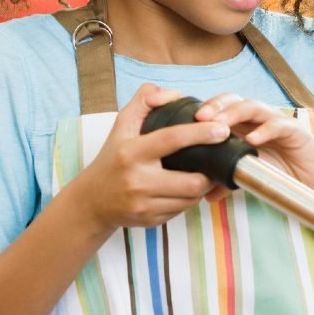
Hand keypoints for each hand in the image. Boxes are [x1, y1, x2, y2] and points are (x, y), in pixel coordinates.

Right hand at [74, 84, 231, 229]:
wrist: (91, 201)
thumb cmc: (113, 158)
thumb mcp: (122, 125)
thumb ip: (144, 100)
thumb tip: (172, 94)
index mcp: (131, 152)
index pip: (172, 139)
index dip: (201, 133)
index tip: (222, 130)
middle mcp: (137, 180)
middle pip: (192, 181)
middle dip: (209, 173)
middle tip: (214, 162)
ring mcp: (143, 204)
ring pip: (190, 199)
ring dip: (201, 187)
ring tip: (201, 175)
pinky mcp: (149, 220)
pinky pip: (181, 211)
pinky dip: (187, 200)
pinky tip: (182, 190)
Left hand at [194, 93, 313, 199]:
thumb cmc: (280, 172)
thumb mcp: (249, 176)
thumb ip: (228, 181)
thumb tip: (205, 195)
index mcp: (243, 125)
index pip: (220, 107)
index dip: (203, 107)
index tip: (185, 117)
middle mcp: (257, 119)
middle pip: (233, 100)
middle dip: (215, 106)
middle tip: (199, 118)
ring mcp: (276, 122)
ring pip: (253, 107)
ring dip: (234, 113)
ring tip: (219, 125)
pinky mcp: (295, 131)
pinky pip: (278, 125)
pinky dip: (265, 130)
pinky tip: (252, 140)